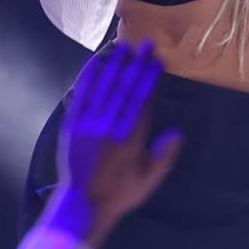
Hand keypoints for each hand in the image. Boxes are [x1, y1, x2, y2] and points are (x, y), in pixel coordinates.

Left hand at [43, 41, 182, 246]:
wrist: (82, 205)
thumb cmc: (119, 194)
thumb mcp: (148, 180)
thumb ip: (162, 156)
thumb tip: (176, 132)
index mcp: (131, 139)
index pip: (142, 100)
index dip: (150, 78)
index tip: (157, 60)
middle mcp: (110, 128)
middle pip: (125, 89)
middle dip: (136, 64)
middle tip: (145, 43)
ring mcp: (89, 125)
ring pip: (104, 89)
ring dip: (115, 65)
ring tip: (123, 46)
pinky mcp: (72, 126)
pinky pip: (81, 97)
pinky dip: (88, 79)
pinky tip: (95, 63)